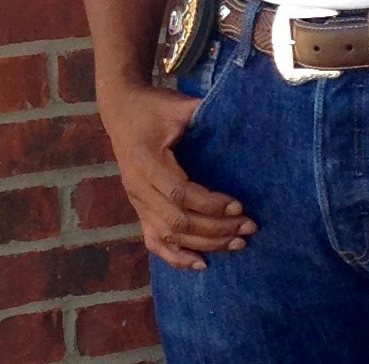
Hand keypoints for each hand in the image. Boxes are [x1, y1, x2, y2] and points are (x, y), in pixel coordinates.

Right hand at [99, 83, 254, 269]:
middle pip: (177, 221)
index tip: (238, 206)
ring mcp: (136, 202)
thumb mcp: (176, 105)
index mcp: (146, 162)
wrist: (120, 109)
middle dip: (216, 229)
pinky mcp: (138, 209)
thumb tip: (237, 114)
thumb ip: (200, 112)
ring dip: (205, 244)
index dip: (210, 204)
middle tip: (248, 227)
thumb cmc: (152, 106)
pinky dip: (176, 257)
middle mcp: (138, 188)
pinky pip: (154, 241)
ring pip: (169, 235)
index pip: (180, 193)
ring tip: (237, 244)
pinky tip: (200, 264)